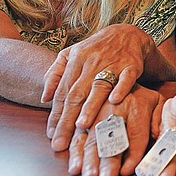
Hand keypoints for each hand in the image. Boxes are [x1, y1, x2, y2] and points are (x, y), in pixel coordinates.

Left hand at [42, 24, 154, 149]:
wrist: (126, 33)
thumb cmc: (95, 49)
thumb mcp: (70, 54)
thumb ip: (55, 74)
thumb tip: (44, 98)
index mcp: (75, 61)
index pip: (63, 92)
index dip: (55, 114)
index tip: (50, 134)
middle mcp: (92, 62)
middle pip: (77, 94)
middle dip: (67, 120)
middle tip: (61, 142)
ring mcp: (112, 63)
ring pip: (99, 87)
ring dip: (90, 106)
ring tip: (82, 126)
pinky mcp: (131, 65)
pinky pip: (126, 78)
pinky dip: (121, 88)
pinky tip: (115, 101)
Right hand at [66, 85, 162, 175]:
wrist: (114, 74)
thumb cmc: (141, 97)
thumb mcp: (156, 101)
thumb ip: (160, 120)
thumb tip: (156, 137)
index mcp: (137, 106)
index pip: (136, 133)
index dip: (132, 153)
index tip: (127, 171)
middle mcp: (115, 109)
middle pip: (111, 139)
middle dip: (107, 162)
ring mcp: (96, 114)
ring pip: (92, 139)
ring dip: (89, 161)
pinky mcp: (82, 118)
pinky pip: (77, 136)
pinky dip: (74, 154)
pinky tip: (74, 168)